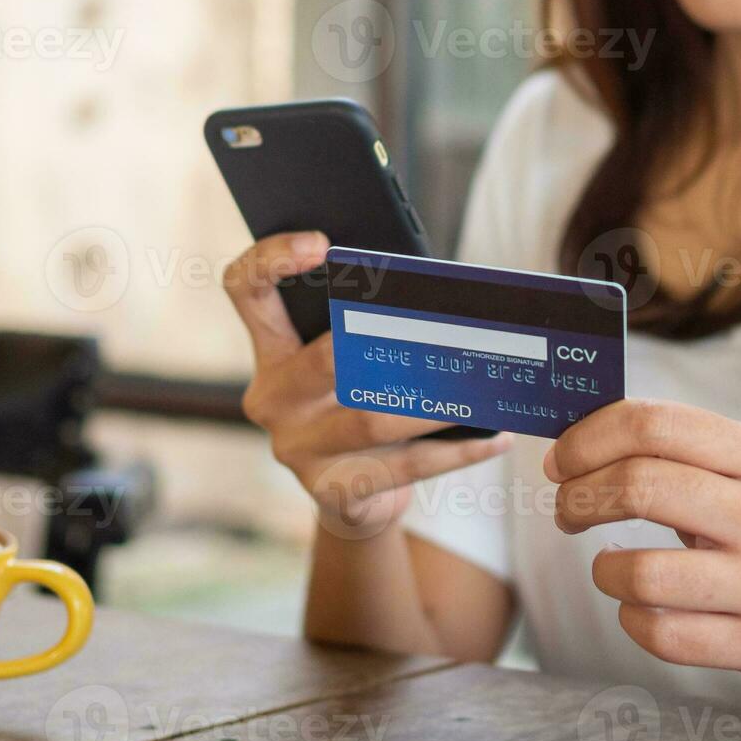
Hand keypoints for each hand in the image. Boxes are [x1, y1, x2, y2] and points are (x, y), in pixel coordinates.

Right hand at [224, 232, 512, 536]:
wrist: (353, 498)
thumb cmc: (358, 406)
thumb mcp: (348, 363)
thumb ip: (365, 326)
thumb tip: (435, 294)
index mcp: (270, 352)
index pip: (245, 290)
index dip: (271, 258)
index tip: (322, 242)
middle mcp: (272, 398)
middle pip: (323, 357)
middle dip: (386, 338)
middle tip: (443, 323)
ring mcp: (297, 449)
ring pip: (371, 417)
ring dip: (434, 400)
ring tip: (482, 382)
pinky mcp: (333, 491)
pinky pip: (404, 466)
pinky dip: (457, 451)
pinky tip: (495, 436)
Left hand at [543, 400, 740, 685]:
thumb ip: (677, 447)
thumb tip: (575, 440)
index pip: (653, 425)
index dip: (588, 439)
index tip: (560, 461)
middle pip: (640, 487)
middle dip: (579, 498)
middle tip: (567, 511)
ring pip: (644, 573)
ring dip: (602, 568)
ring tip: (607, 566)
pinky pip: (663, 635)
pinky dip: (631, 619)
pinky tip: (638, 607)